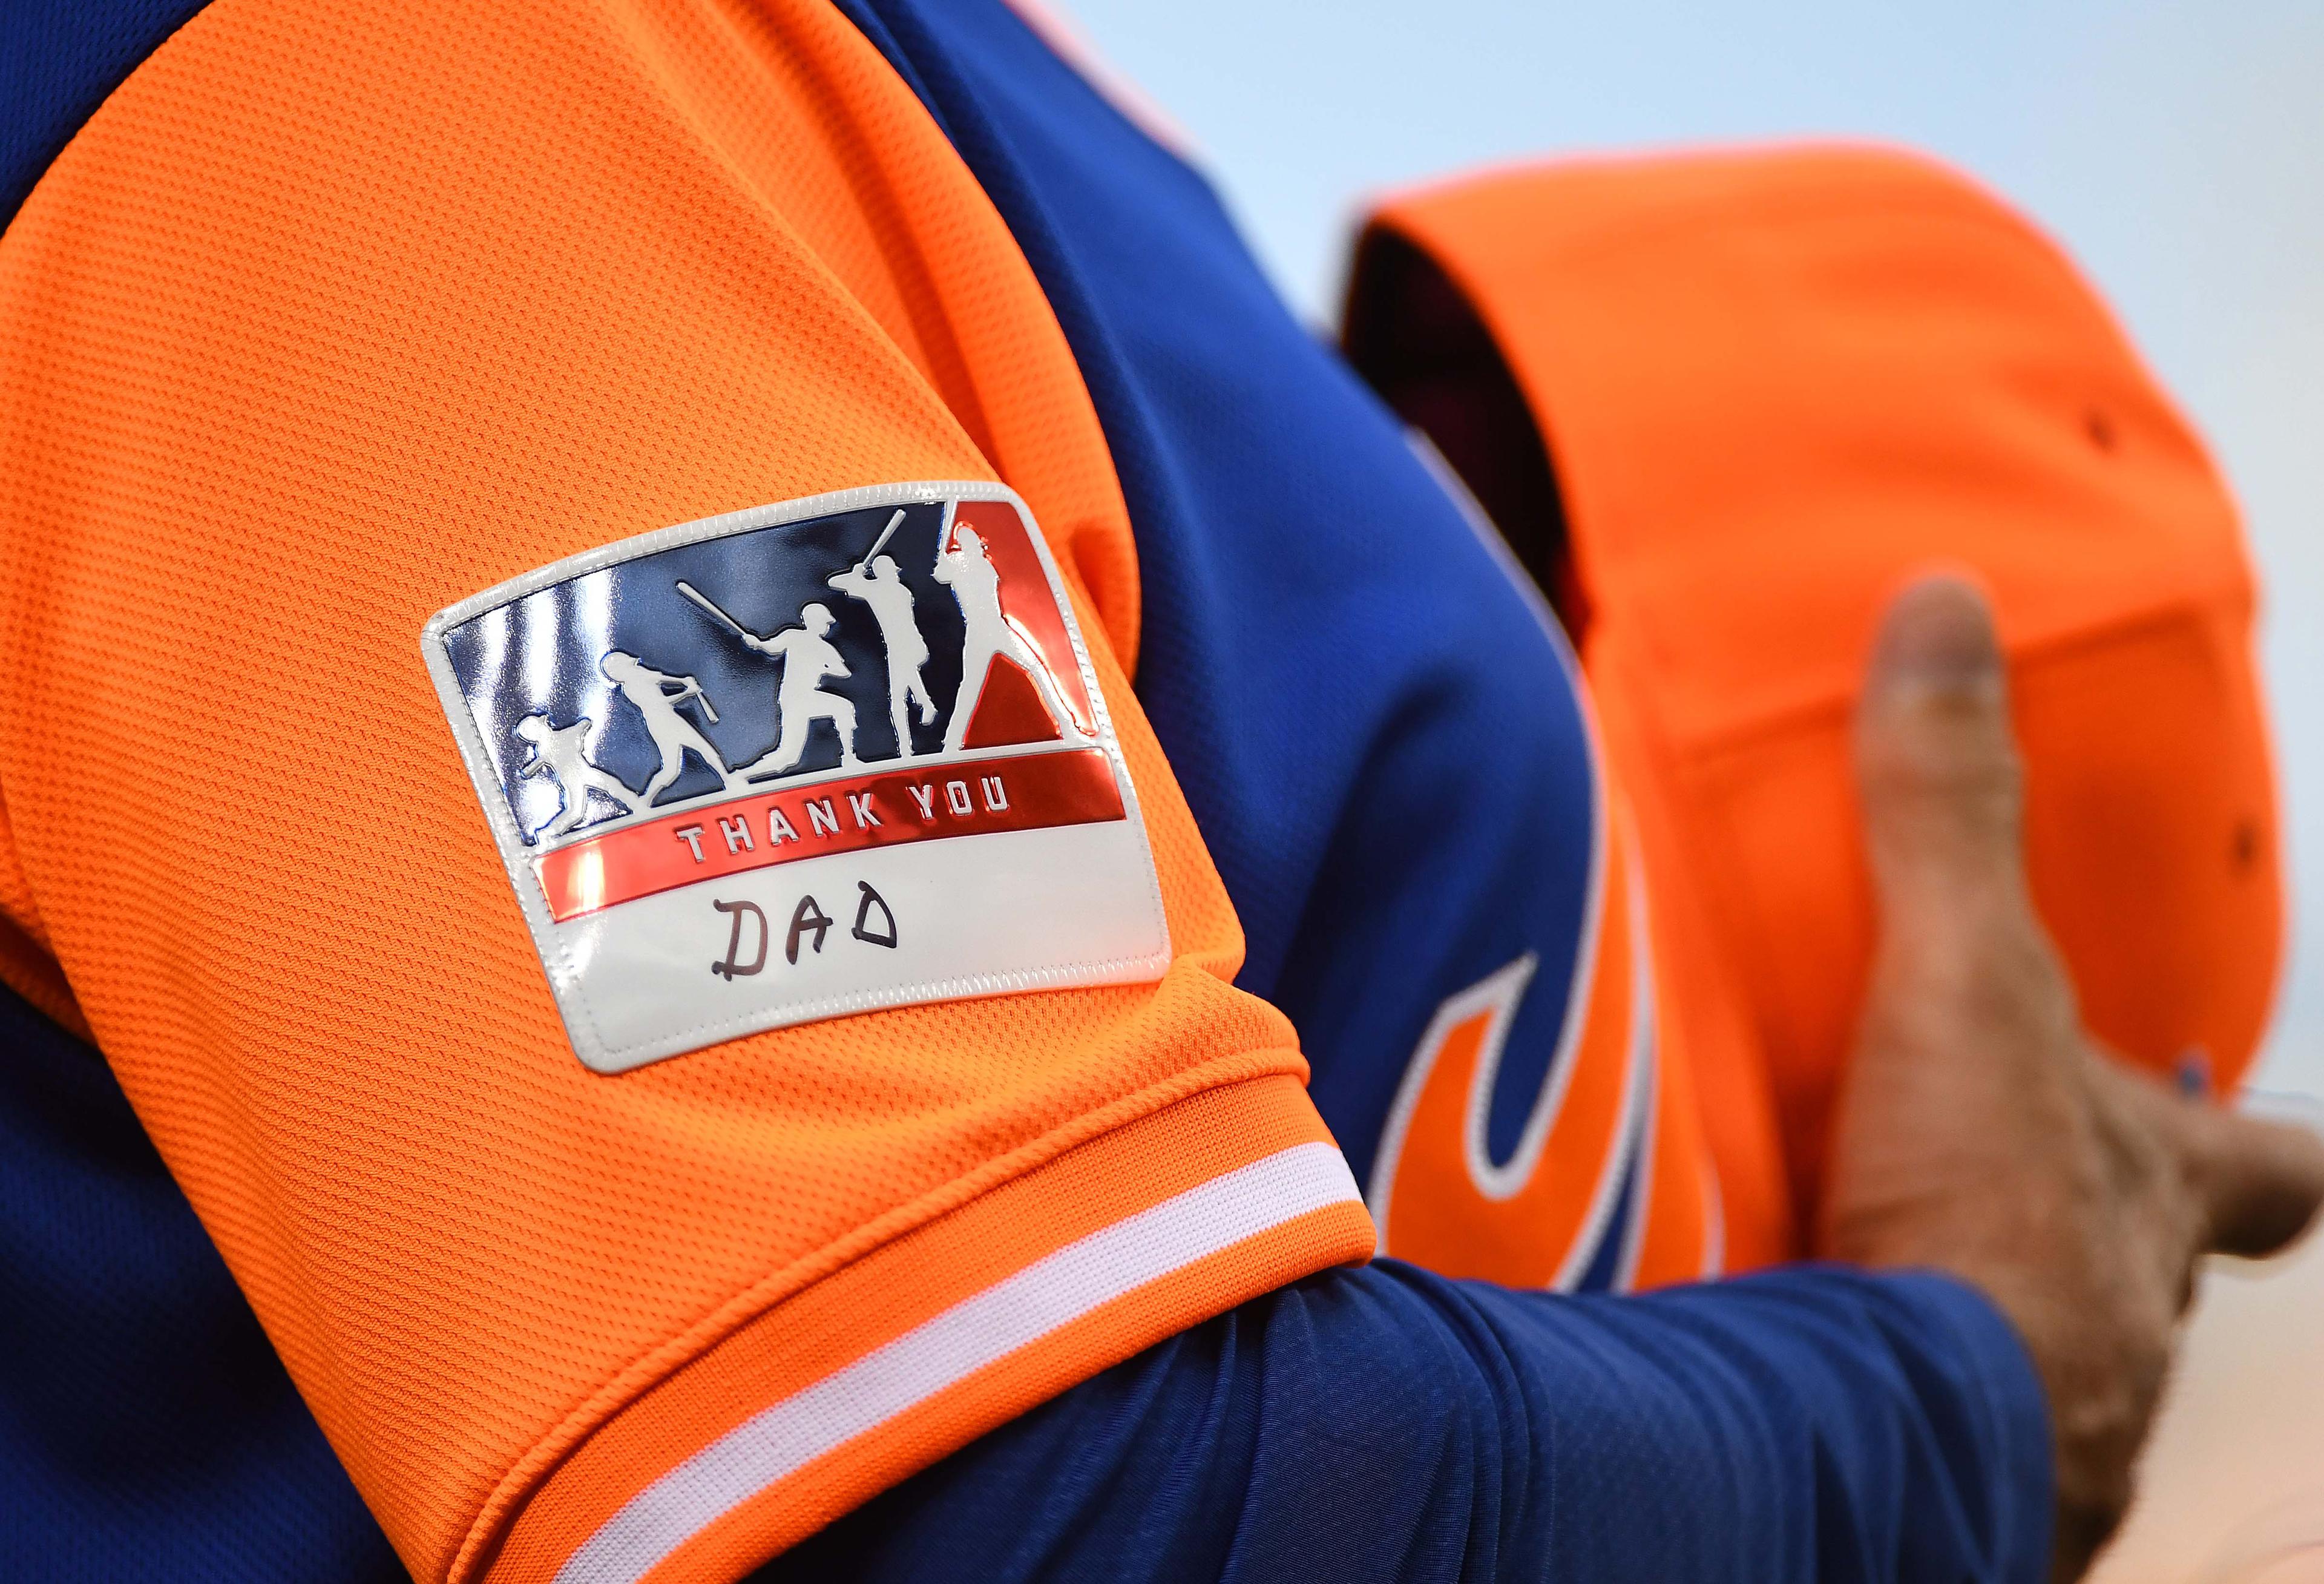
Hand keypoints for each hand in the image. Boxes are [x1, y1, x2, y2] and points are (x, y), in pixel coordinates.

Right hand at [1816, 576, 2323, 1578]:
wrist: (1899, 1438)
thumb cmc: (1980, 1219)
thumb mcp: (1961, 980)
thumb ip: (1944, 805)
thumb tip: (1945, 606)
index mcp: (2156, 1190)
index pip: (2285, 1167)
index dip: (2296, 1152)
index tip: (2308, 1144)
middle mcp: (2124, 1308)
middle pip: (2160, 1265)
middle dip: (2111, 1225)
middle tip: (2047, 1194)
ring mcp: (2048, 1413)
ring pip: (2054, 1356)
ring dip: (1994, 1309)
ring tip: (1904, 1277)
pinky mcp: (1948, 1476)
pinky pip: (1944, 1426)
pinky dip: (1898, 1386)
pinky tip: (1832, 1363)